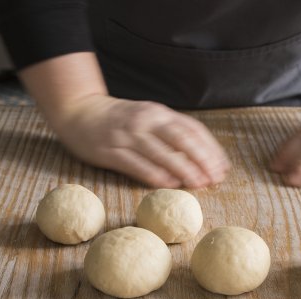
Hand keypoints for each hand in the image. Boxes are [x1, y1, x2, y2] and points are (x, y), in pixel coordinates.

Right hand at [52, 95, 229, 187]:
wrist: (78, 111)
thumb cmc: (119, 119)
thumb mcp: (147, 117)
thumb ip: (170, 132)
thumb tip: (200, 156)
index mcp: (158, 112)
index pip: (192, 129)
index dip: (210, 149)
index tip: (223, 167)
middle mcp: (146, 120)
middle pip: (181, 139)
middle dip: (201, 159)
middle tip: (215, 177)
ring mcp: (128, 134)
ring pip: (161, 152)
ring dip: (182, 169)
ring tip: (198, 183)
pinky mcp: (111, 150)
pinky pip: (136, 164)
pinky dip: (154, 174)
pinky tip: (169, 185)